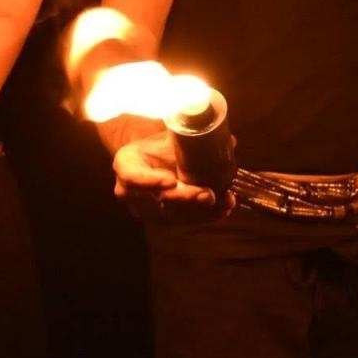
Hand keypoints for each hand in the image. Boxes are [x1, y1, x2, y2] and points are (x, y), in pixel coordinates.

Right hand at [112, 130, 233, 222]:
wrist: (154, 159)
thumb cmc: (160, 144)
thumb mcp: (170, 135)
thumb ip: (195, 136)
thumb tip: (230, 142)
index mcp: (126, 164)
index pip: (133, 176)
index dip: (150, 181)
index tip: (172, 181)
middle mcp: (129, 191)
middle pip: (156, 200)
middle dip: (185, 198)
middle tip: (208, 195)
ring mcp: (143, 209)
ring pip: (171, 215)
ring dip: (200, 211)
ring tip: (224, 201)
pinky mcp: (159, 219)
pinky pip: (181, 222)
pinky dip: (203, 217)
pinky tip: (222, 210)